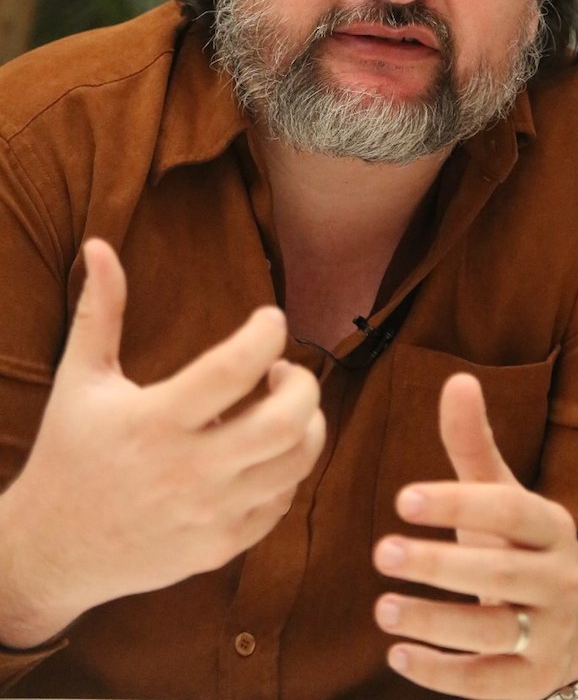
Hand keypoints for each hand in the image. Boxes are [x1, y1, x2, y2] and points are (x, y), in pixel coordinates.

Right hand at [0, 239, 324, 647]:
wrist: (53, 550)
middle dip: (302, 385)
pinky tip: (264, 450)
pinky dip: (287, 469)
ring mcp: (209, 514)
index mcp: (153, 421)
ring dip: (306, 425)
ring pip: (295, 464)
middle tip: (283, 371)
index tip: (270, 319)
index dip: (266, 334)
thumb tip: (99, 244)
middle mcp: (188, 470)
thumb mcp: (79, 378)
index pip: (233, 369)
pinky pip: (282, 502)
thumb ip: (100, 310)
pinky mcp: (221, 546)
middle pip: (284, 423)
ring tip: (281, 406)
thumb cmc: (70, 452)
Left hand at [373, 373, 577, 698]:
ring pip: (493, 630)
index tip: (403, 499)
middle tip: (382, 553)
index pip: (508, 509)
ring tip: (381, 608)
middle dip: (439, 564)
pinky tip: (397, 655)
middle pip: (499, 572)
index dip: (457, 503)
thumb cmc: (516, 541)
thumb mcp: (500, 492)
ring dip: (435, 621)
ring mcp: (549, 633)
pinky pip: (489, 681)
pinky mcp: (533, 681)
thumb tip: (458, 379)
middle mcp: (557, 578)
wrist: (572, 620)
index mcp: (550, 525)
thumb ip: (473, 443)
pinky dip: (443, 673)